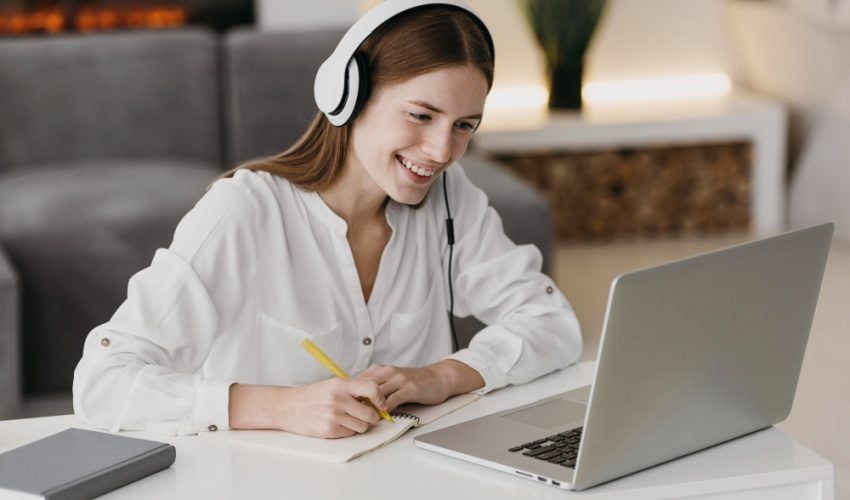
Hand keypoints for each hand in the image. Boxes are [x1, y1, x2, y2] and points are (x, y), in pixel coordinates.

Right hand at [228, 378, 387, 438]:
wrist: (288, 407)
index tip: (380, 403)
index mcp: (341, 384)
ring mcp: (333, 416)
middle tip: (366, 414)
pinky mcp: (328, 430)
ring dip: (360, 425)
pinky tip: (339, 424)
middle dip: (371, 416)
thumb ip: (354, 387)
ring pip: (362, 426)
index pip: (372, 389)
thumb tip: (379, 390)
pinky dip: (348, 431)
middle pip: (370, 413)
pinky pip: (350, 434)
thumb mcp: (332, 384)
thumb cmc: (312, 395)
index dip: (380, 398)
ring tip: (349, 418)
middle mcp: (338, 399)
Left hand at [357, 360, 484, 409]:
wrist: (438, 377)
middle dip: (356, 402)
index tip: (344, 406)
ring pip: (376, 394)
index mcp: (380, 370)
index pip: (358, 381)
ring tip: (364, 419)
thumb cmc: (415, 382)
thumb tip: (358, 402)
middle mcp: (387, 372)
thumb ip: (377, 388)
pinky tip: (382, 417)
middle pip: (364, 387)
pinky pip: (392, 400)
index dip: (350, 394)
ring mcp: (399, 379)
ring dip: (369, 408)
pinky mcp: (410, 388)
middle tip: (350, 415)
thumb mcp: (392, 381)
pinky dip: (384, 410)